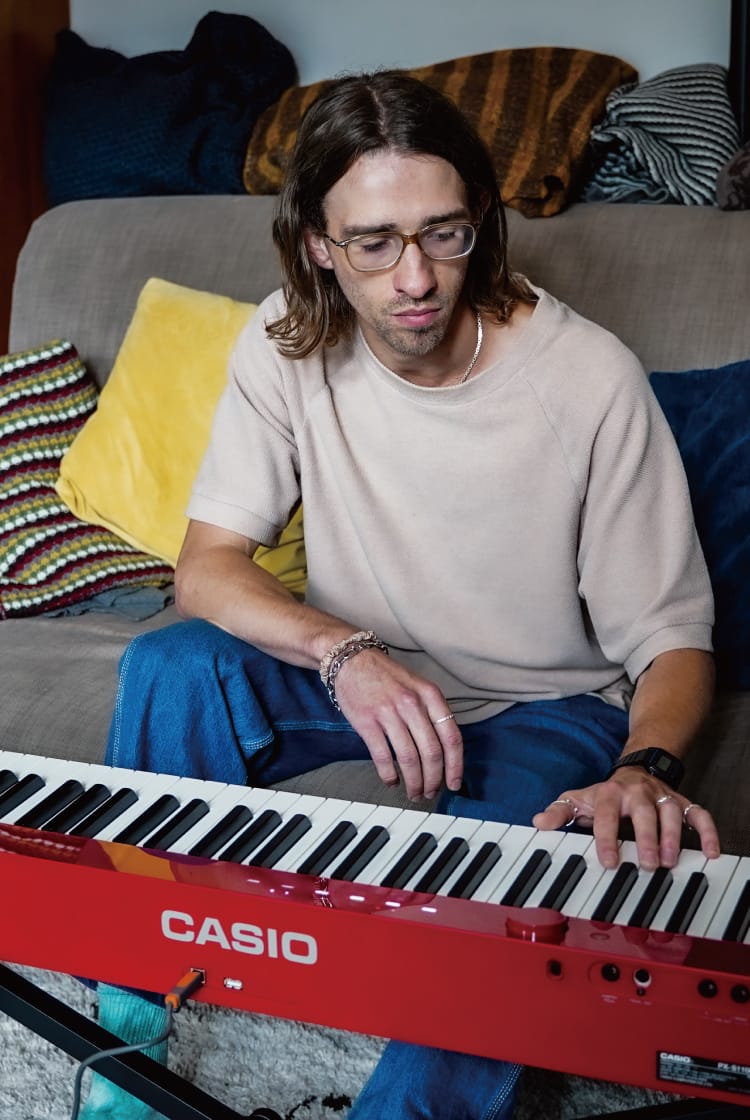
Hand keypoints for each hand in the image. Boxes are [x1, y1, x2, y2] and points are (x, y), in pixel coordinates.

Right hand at [332, 648, 463, 800]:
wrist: (351, 659)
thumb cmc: (386, 675)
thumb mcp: (417, 685)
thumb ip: (432, 712)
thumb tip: (444, 750)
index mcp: (430, 695)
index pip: (452, 737)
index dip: (455, 766)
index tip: (454, 784)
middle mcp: (412, 703)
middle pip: (431, 752)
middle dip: (433, 780)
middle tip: (431, 793)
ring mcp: (388, 712)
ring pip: (409, 758)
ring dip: (414, 782)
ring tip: (414, 792)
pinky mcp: (366, 722)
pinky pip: (382, 756)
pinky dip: (389, 775)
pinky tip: (392, 781)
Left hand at [532, 768, 720, 869]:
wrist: (634, 771)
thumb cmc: (604, 795)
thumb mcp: (578, 800)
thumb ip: (559, 813)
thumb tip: (538, 823)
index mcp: (610, 794)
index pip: (607, 815)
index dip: (606, 838)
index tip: (609, 862)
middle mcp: (637, 793)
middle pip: (644, 812)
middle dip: (646, 837)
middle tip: (648, 862)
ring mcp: (661, 797)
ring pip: (670, 813)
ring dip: (673, 836)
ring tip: (671, 861)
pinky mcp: (681, 803)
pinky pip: (698, 814)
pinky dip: (707, 831)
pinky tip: (710, 852)